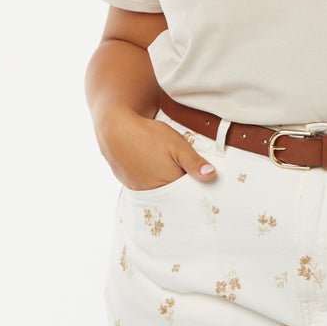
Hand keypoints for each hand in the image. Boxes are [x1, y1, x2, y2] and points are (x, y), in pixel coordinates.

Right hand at [97, 110, 216, 190]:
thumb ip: (194, 162)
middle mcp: (154, 192)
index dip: (197, 186)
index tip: (204, 180)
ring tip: (169, 169)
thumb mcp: (177, 145)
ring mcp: (140, 190)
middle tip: (186, 172)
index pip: (189, 193)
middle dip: (183, 188)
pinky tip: (155, 170)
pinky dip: (153, 182)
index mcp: (169, 184)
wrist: (115, 129)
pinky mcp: (130, 185)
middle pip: (175, 195)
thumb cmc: (148, 135)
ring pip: (160, 192)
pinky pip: (147, 188)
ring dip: (167, 185)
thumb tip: (211, 176)